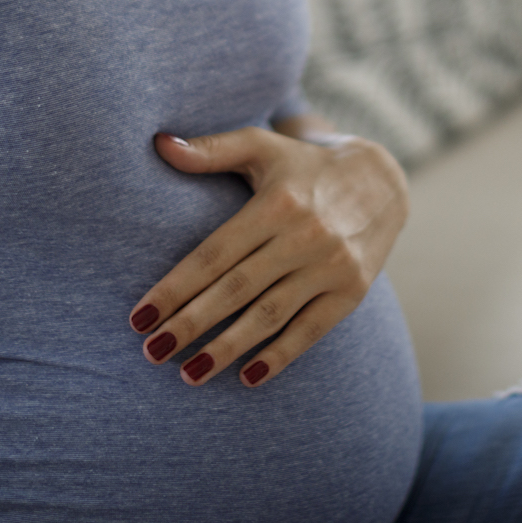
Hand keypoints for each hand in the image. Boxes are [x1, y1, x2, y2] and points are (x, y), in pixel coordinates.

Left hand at [130, 124, 407, 386]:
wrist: (382, 182)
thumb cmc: (304, 166)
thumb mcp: (261, 146)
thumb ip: (210, 150)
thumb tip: (159, 144)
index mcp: (276, 204)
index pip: (215, 253)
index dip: (175, 287)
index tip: (140, 316)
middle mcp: (305, 236)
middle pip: (236, 289)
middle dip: (191, 324)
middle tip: (152, 350)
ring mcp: (331, 266)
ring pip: (269, 315)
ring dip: (227, 348)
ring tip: (188, 374)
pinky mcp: (352, 291)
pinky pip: (311, 331)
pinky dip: (280, 356)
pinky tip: (247, 377)